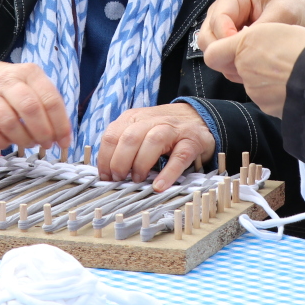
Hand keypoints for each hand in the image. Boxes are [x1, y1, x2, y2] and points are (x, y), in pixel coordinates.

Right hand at [0, 56, 71, 151]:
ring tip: (28, 142)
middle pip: (30, 109)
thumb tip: (61, 135)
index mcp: (27, 72)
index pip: (50, 98)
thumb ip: (44, 103)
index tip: (64, 141)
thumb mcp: (27, 82)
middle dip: (42, 132)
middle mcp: (6, 80)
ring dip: (23, 139)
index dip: (60, 124)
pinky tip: (7, 142)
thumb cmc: (4, 86)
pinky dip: (2, 143)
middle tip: (46, 143)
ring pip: (9, 122)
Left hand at [96, 103, 214, 190]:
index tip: (106, 177)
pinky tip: (159, 186)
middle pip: (130, 138)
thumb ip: (124, 145)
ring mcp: (173, 129)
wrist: (198, 117)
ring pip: (153, 141)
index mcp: (134, 118)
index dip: (105, 158)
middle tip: (120, 179)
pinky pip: (179, 157)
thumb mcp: (140, 130)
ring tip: (138, 180)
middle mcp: (152, 120)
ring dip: (140, 164)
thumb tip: (107, 172)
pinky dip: (168, 173)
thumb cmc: (163, 130)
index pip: (112, 135)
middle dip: (120, 162)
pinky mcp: (191, 141)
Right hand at [194, 0, 304, 81]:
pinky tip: (246, 64)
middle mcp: (220, 6)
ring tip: (247, 65)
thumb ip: (262, 28)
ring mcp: (218, 22)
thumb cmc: (290, 9)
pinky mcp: (221, 37)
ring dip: (225, 59)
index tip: (245, 51)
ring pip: (207, 47)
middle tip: (245, 62)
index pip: (218, 20)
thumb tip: (242, 45)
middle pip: (206, 36)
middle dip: (223, 52)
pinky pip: (216, 54)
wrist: (295, 16)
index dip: (228, 39)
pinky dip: (228, 63)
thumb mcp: (283, 14)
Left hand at [203, 21, 304, 117]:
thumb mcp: (276, 27)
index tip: (233, 46)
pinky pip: (266, 96)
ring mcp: (256, 91)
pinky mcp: (268, 107)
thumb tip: (232, 50)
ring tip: (287, 68)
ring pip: (252, 82)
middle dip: (248, 63)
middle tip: (272, 56)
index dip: (220, 51)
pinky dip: (275, 91)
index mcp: (244, 46)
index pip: (212, 54)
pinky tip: (292, 83)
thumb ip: (249, 39)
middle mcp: (245, 70)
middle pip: (235, 68)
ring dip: (264, 77)